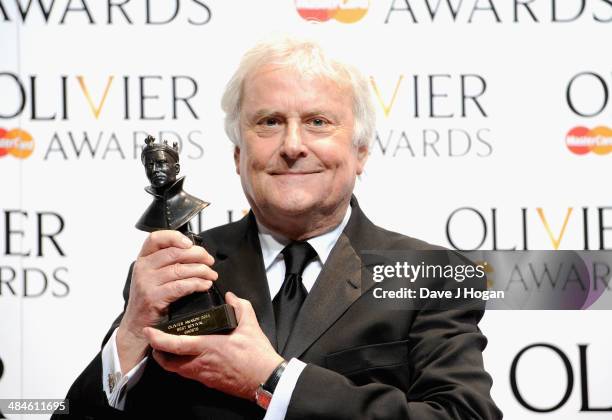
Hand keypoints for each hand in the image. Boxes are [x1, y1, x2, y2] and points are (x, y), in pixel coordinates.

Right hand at [116, 230, 217, 373]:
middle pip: (174, 252)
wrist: (136, 325)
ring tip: (211, 274)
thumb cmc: (150, 298)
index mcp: (143, 259)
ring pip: (180, 269)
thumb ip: (168, 262)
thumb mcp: (153, 275)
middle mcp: (143, 268)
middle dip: (198, 255)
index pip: (156, 238)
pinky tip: (205, 285)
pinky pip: (181, 286)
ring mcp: (147, 283)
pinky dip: (197, 284)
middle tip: (209, 261)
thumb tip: (195, 252)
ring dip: (201, 270)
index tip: (190, 243)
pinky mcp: (153, 298)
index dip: (175, 237)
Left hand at [144, 292, 284, 400]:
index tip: (150, 331)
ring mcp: (203, 375)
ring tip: (169, 346)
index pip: (176, 345)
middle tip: (155, 340)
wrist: (265, 379)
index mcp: (209, 347)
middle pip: (168, 362)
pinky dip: (181, 365)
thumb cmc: (257, 355)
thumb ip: (239, 306)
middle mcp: (201, 363)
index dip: (159, 339)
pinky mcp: (208, 382)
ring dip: (169, 359)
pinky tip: (188, 355)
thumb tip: (230, 296)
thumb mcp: (250, 324)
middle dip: (157, 351)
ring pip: (176, 370)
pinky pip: (187, 374)